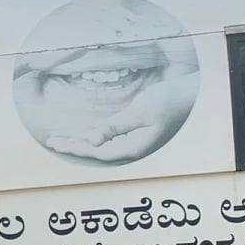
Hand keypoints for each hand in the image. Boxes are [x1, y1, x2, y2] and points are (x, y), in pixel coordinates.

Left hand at [42, 70, 197, 162]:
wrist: (193, 92)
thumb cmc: (171, 100)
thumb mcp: (141, 112)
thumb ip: (115, 127)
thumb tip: (91, 140)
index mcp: (133, 148)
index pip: (96, 152)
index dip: (75, 147)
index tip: (56, 142)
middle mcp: (132, 147)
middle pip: (95, 150)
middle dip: (72, 145)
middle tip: (51, 141)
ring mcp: (134, 140)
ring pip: (100, 143)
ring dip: (80, 140)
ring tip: (61, 138)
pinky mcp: (135, 130)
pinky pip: (108, 135)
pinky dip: (92, 134)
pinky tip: (83, 133)